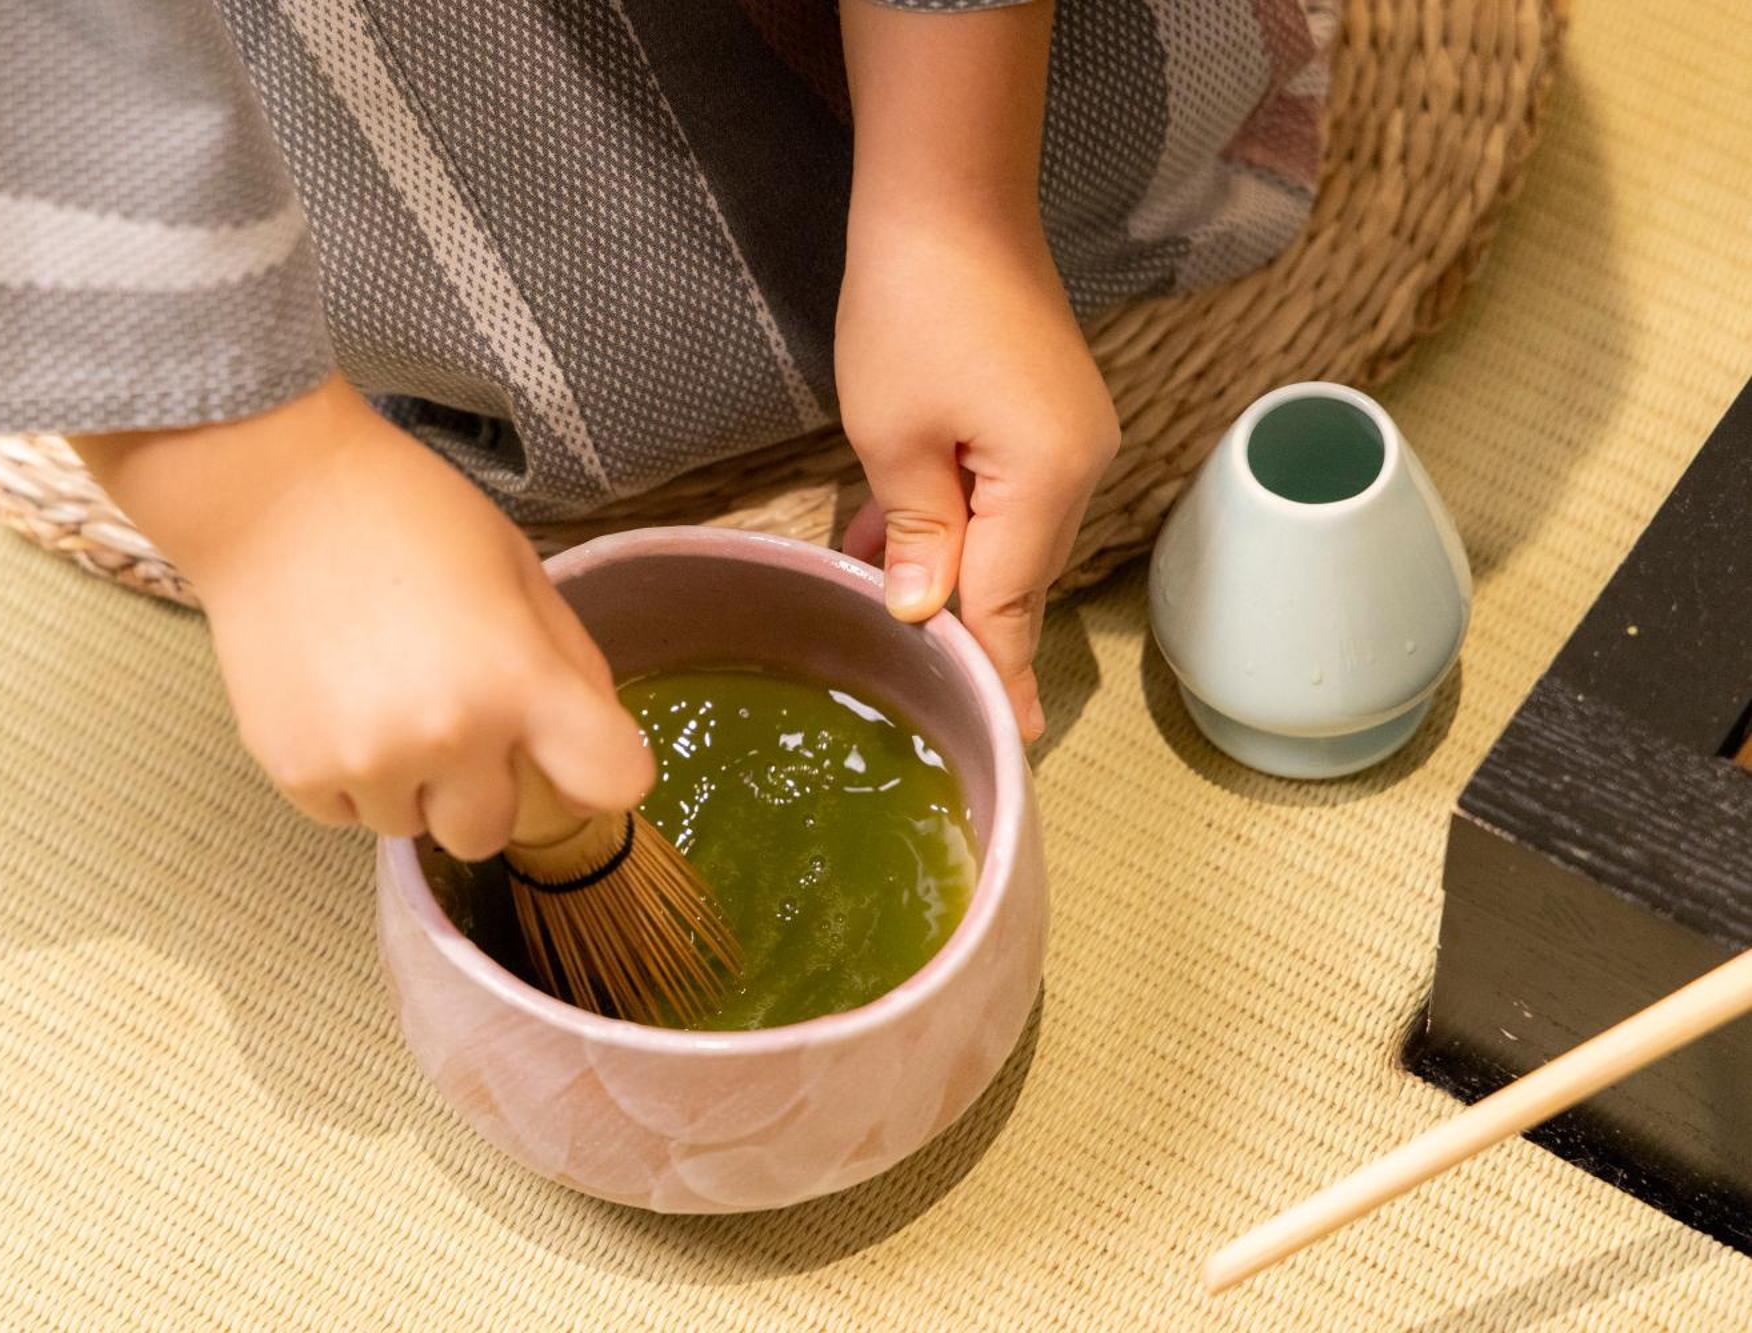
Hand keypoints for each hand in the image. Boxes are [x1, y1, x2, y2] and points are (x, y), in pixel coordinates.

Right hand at [73, 377, 653, 853]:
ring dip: (412, 782)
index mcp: (520, 679)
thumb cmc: (410, 518)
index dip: (602, 772)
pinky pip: (349, 814)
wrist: (272, 496)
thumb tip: (594, 744)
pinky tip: (337, 700)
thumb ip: (570, 662)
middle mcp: (449, 736)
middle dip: (486, 786)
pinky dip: (351, 775)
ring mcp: (367, 763)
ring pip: (415, 826)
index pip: (614, 782)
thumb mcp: (519, 570)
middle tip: (456, 716)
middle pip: (496, 832)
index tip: (576, 755)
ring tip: (383, 695)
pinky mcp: (297, 775)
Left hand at [836, 214, 1117, 739]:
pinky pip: (1003, 494)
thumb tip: (921, 612)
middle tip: (942, 705)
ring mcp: (1067, 436)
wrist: (950, 196)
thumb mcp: (894, 436)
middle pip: (1017, 575)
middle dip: (968, 630)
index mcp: (1047, 479)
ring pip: (1006, 536)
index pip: (1010, 604)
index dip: (997, 676)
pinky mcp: (1045, 413)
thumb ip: (914, 533)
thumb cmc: (912, 308)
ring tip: (889, 621)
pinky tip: (895, 548)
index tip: (1010, 745)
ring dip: (948, 572)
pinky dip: (955, 524)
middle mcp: (1078, 466)